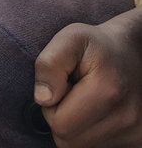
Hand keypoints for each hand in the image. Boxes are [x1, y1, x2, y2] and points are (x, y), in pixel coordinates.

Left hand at [34, 8, 141, 146]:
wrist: (134, 53)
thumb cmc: (96, 45)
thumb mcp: (69, 39)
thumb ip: (49, 63)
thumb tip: (43, 99)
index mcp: (108, 91)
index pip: (60, 125)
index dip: (50, 107)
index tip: (61, 87)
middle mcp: (128, 117)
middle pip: (69, 141)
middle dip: (61, 119)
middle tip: (71, 94)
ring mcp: (135, 132)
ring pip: (82, 146)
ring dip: (76, 127)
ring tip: (86, 101)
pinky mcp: (137, 141)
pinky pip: (98, 147)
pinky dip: (90, 133)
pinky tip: (97, 112)